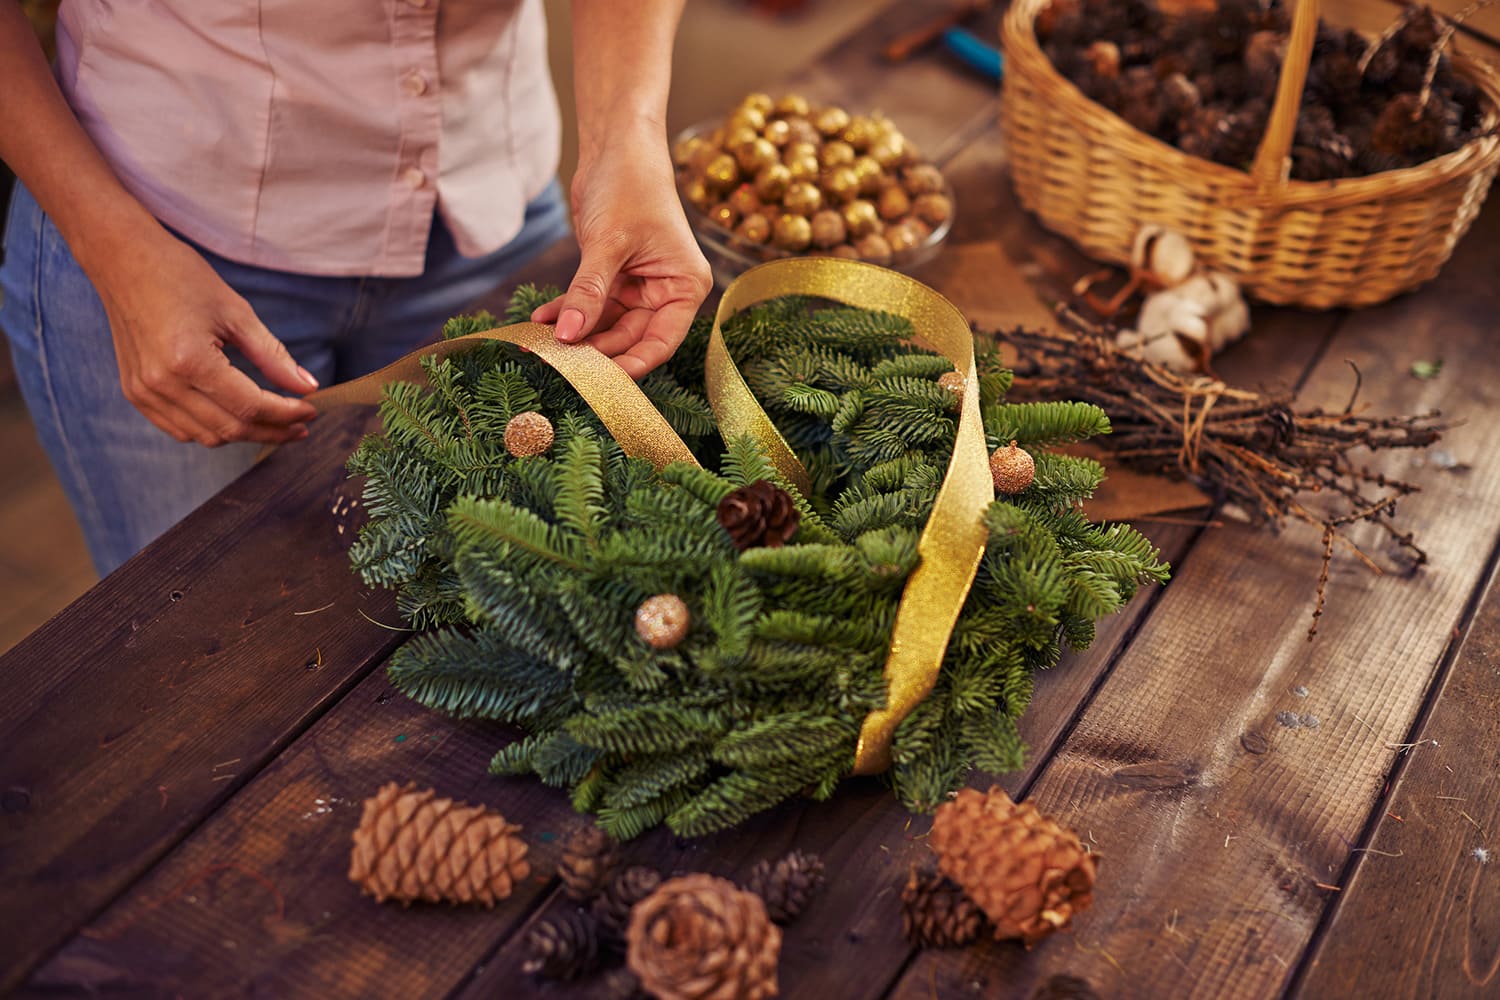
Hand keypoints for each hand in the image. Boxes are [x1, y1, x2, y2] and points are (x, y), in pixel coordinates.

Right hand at [92, 228, 319, 446]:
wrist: (122, 259)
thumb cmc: (181, 277)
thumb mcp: (237, 313)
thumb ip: (273, 356)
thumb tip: (307, 387)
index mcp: (189, 361)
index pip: (250, 406)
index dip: (286, 414)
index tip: (312, 411)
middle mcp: (162, 384)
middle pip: (230, 429)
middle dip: (272, 431)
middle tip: (301, 425)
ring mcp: (144, 392)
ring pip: (206, 436)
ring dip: (244, 434)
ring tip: (274, 423)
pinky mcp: (135, 392)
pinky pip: (179, 429)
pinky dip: (211, 430)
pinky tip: (236, 418)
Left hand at [533, 131, 710, 378]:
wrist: (616, 146)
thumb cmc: (631, 186)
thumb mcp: (609, 243)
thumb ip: (590, 291)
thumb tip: (569, 335)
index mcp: (684, 287)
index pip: (660, 341)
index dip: (632, 364)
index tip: (601, 383)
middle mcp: (665, 291)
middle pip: (630, 338)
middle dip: (596, 350)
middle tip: (561, 364)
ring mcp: (638, 286)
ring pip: (606, 325)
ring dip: (576, 333)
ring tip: (542, 342)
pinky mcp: (612, 276)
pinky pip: (590, 304)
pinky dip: (567, 311)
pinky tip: (541, 318)